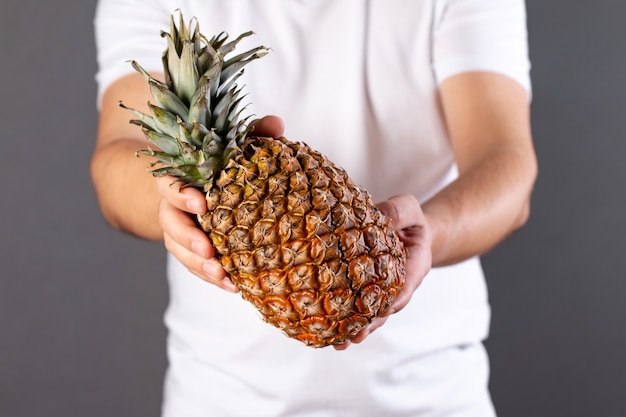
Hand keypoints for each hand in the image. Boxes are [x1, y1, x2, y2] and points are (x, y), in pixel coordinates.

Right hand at [157, 115, 284, 290]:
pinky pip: (196, 264)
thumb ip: (253, 133)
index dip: (180, 194)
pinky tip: (234, 286)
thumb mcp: (236, 145)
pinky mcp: (193, 248)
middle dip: (187, 239)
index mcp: (180, 176)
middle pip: (169, 223)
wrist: (206, 183)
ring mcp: (182, 228)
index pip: (169, 184)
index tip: (201, 204)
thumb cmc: (223, 162)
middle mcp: (175, 205)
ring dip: (198, 266)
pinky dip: (212, 276)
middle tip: (209, 251)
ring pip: (178, 249)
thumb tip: (277, 124)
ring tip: (222, 277)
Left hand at [334, 193, 432, 349]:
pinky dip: (344, 320)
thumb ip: (399, 210)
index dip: (393, 300)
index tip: (383, 310)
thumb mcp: (410, 208)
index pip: (405, 287)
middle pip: (386, 309)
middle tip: (355, 335)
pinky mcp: (365, 291)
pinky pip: (356, 306)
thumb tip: (378, 213)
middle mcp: (398, 285)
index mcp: (413, 267)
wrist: (406, 229)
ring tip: (340, 343)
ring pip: (370, 314)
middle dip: (371, 323)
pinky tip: (329, 332)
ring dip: (356, 329)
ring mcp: (381, 292)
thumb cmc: (409, 219)